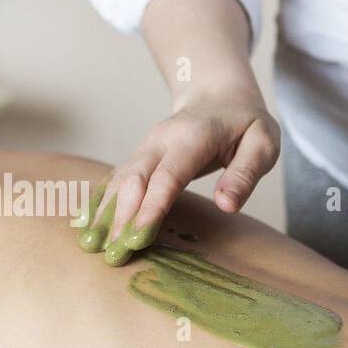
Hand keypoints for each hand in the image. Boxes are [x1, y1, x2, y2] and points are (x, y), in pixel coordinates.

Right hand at [74, 85, 280, 264]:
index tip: (139, 236)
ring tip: (89, 244)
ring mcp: (146, 147)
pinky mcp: (139, 157)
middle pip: (134, 179)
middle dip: (120, 216)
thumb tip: (226, 205)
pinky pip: (114, 180)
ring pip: (118, 180)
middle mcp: (161, 140)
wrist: (218, 95)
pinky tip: (85, 225)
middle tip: (111, 252)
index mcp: (193, 136)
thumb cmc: (245, 124)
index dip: (151, 207)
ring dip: (103, 213)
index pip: (168, 175)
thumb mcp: (263, 142)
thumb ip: (245, 173)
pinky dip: (99, 203)